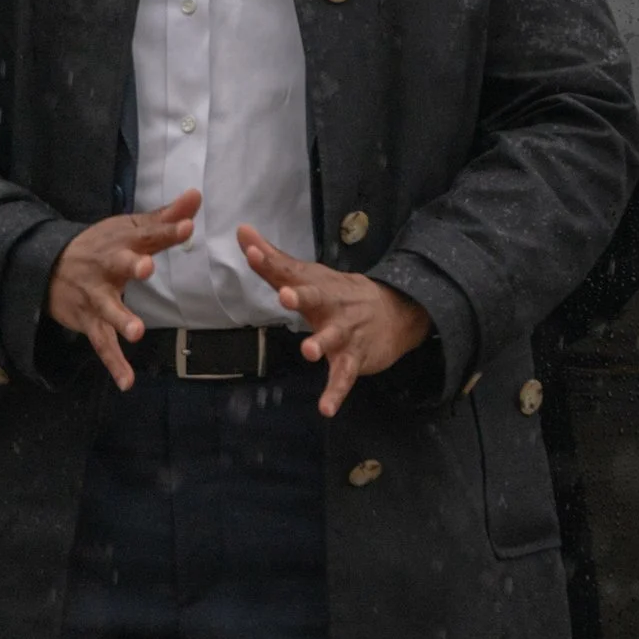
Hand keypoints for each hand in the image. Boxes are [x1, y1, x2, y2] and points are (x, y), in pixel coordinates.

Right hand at [48, 190, 199, 388]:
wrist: (48, 267)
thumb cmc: (102, 245)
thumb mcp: (130, 228)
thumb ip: (166, 217)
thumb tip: (197, 194)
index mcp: (123, 242)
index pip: (149, 234)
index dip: (168, 230)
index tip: (188, 225)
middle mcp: (107, 267)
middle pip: (119, 265)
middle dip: (132, 266)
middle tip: (146, 268)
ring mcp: (95, 296)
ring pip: (107, 308)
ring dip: (121, 319)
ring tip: (138, 332)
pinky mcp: (88, 320)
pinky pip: (101, 344)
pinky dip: (113, 364)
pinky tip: (127, 382)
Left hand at [239, 226, 431, 416]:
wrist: (396, 312)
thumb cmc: (339, 295)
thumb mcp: (309, 276)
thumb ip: (273, 259)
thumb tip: (242, 230)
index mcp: (317, 285)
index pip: (290, 271)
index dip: (270, 261)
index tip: (251, 251)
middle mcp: (332, 306)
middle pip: (316, 298)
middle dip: (301, 296)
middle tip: (285, 295)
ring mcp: (345, 333)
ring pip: (332, 339)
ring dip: (320, 343)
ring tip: (308, 351)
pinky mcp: (353, 359)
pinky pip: (344, 377)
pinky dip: (336, 393)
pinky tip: (326, 408)